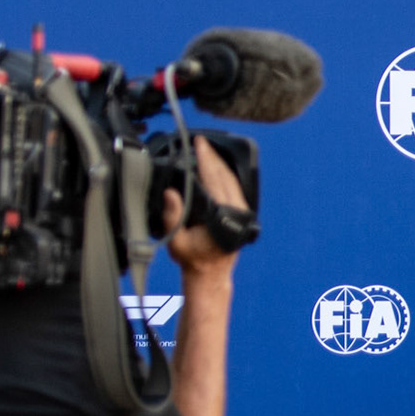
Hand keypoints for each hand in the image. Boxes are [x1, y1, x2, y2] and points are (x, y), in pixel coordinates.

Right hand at [162, 137, 246, 276]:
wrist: (211, 273)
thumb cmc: (193, 258)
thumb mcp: (177, 241)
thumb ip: (173, 217)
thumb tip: (171, 193)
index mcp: (224, 216)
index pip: (215, 179)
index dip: (206, 159)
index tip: (200, 143)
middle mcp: (237, 212)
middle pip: (226, 175)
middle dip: (213, 156)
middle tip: (201, 142)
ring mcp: (242, 212)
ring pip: (232, 180)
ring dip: (219, 164)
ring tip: (207, 150)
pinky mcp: (242, 214)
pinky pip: (234, 187)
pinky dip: (225, 174)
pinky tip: (216, 167)